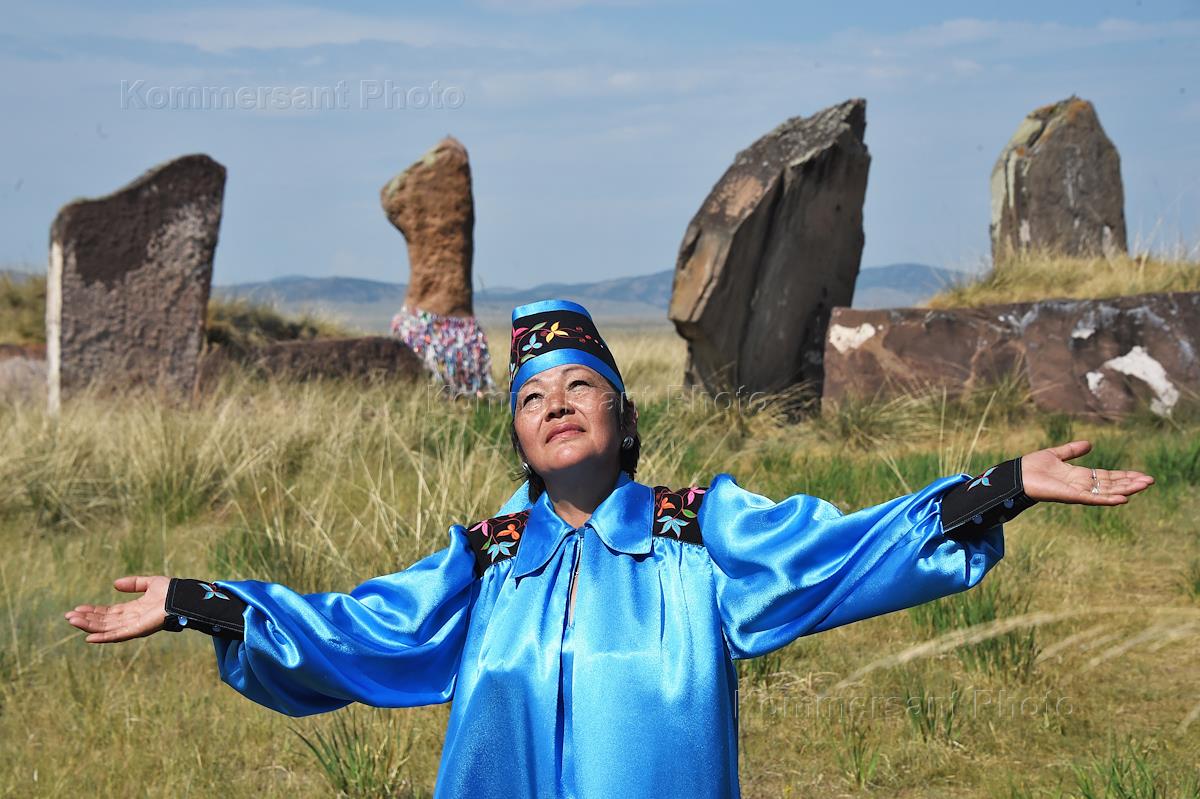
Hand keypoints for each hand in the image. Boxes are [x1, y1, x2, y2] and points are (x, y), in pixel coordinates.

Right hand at [64, 576, 169, 643]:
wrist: (184, 597)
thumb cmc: (172, 592)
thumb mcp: (150, 583)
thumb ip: (133, 583)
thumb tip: (114, 584)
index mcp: (133, 609)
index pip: (108, 612)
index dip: (93, 611)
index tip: (77, 608)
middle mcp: (131, 620)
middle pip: (104, 621)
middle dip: (86, 619)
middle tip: (68, 616)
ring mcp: (133, 626)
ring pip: (106, 628)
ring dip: (88, 626)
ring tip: (72, 621)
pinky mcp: (137, 631)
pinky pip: (117, 635)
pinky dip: (102, 637)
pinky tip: (89, 637)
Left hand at [1021, 440, 1153, 505]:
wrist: (1016, 475)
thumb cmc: (1032, 466)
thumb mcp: (1056, 454)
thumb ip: (1072, 450)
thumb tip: (1090, 444)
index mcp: (1079, 476)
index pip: (1107, 477)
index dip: (1124, 476)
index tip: (1141, 475)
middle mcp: (1081, 485)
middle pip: (1111, 484)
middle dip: (1130, 482)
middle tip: (1150, 481)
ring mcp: (1078, 492)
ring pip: (1107, 492)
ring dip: (1126, 489)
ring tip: (1144, 486)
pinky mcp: (1071, 496)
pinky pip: (1093, 499)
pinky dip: (1108, 499)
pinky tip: (1123, 498)